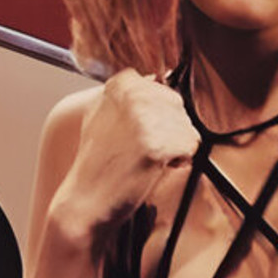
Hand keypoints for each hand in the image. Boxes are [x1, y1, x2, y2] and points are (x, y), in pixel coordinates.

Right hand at [53, 69, 199, 251]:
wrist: (86, 200)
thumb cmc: (97, 164)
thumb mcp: (102, 114)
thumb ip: (127, 94)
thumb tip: (155, 77)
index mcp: (121, 82)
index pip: (164, 90)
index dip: (159, 117)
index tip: (141, 134)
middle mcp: (133, 94)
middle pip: (179, 108)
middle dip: (170, 131)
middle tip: (145, 150)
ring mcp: (145, 118)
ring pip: (187, 127)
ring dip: (175, 148)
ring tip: (147, 160)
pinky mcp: (157, 144)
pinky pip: (190, 146)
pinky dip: (179, 161)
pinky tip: (155, 168)